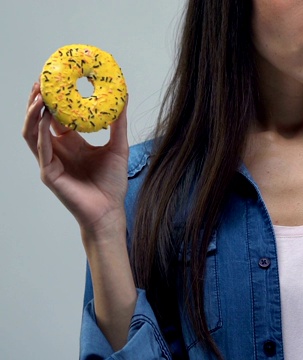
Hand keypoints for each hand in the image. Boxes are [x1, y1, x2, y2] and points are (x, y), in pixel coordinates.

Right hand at [22, 82, 129, 238]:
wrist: (110, 210)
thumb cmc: (112, 183)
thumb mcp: (118, 147)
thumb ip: (118, 124)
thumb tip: (123, 98)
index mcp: (71, 143)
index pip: (56, 116)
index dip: (53, 98)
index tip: (56, 78)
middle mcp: (57, 150)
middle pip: (39, 120)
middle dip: (37, 100)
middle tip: (41, 80)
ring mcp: (50, 161)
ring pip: (32, 132)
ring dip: (33, 112)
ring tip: (39, 94)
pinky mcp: (49, 172)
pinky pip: (40, 148)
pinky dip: (40, 131)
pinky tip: (44, 116)